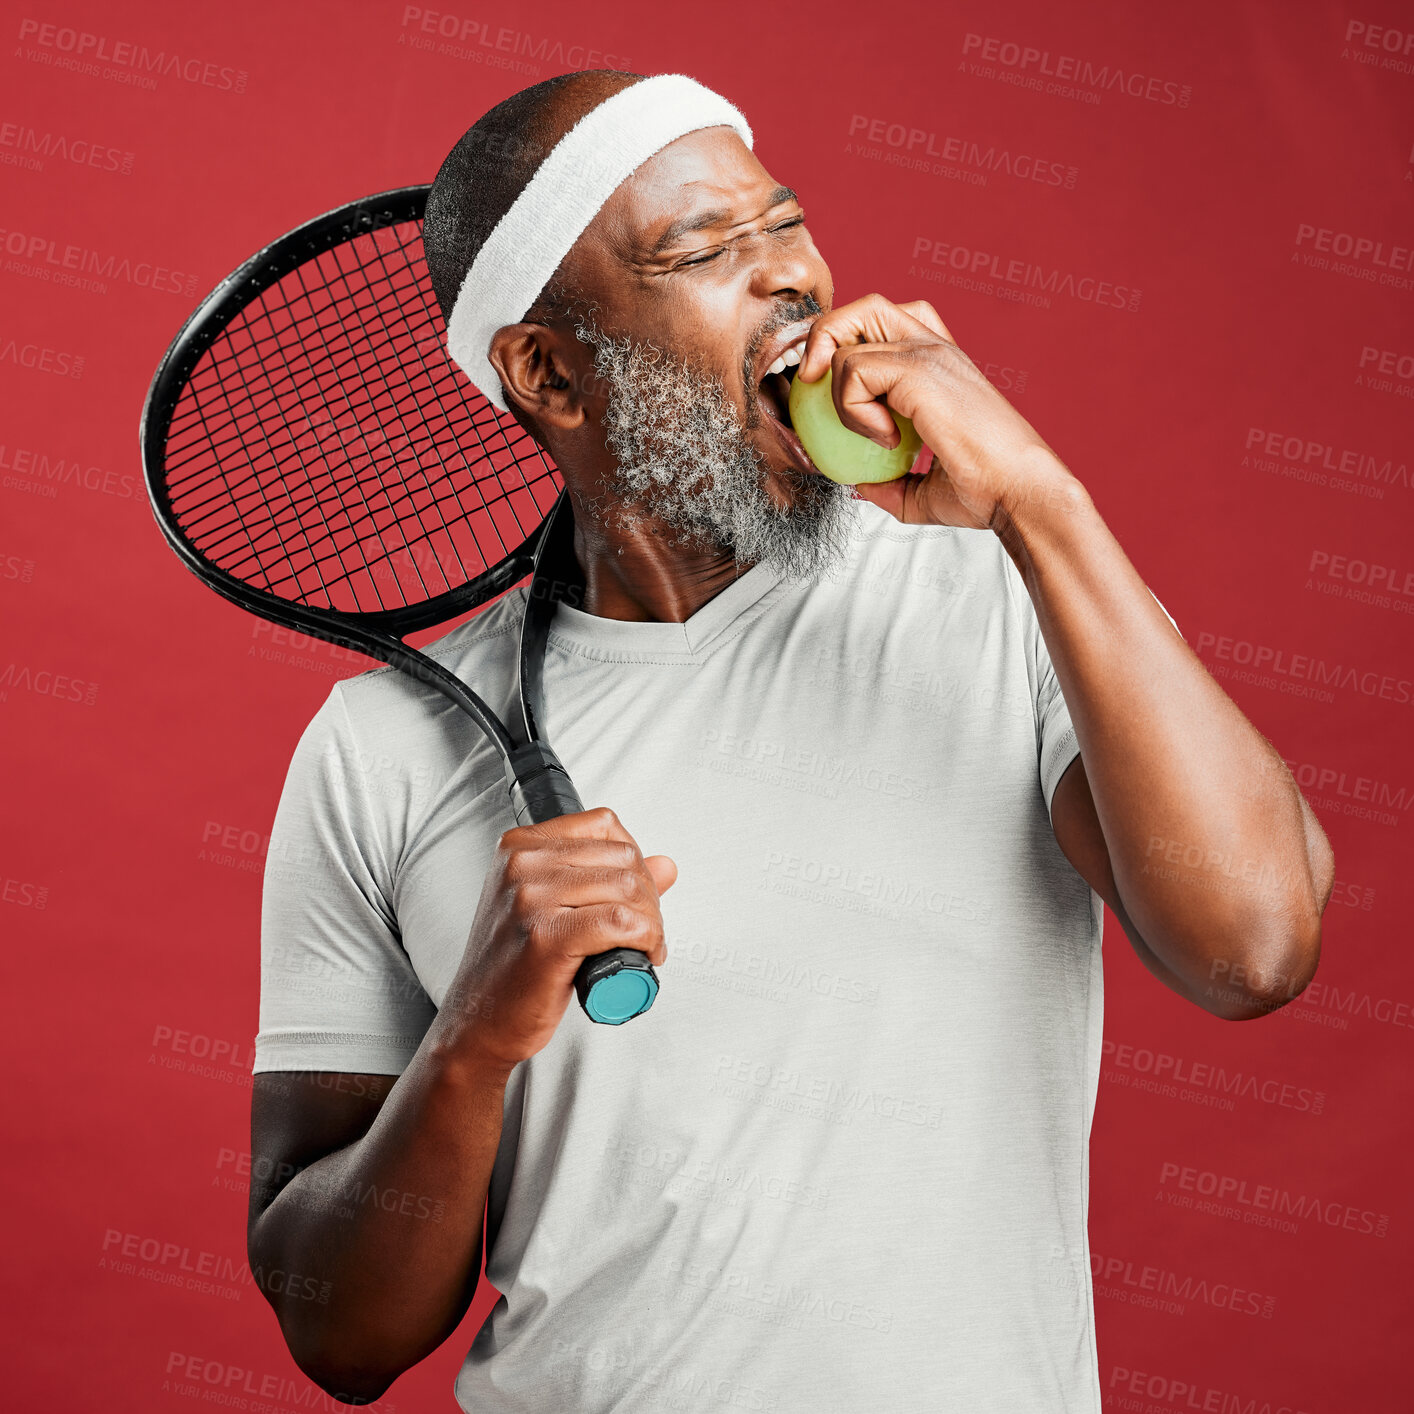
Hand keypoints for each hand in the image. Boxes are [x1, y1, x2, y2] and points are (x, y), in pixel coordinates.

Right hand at [443, 808, 676, 1068]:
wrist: (477, 1022)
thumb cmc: (513, 967)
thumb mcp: (554, 908)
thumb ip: (608, 879)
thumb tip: (665, 865)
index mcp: (520, 846)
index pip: (603, 824)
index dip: (634, 859)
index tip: (636, 894)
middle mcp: (521, 864)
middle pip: (622, 857)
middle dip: (649, 897)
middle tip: (646, 930)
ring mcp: (531, 899)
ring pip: (628, 889)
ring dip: (652, 922)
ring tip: (644, 946)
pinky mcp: (547, 937)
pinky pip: (622, 923)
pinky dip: (645, 940)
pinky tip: (642, 956)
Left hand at [795, 294, 1070, 529]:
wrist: (1019, 492)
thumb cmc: (984, 492)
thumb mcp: (921, 489)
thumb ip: (887, 482)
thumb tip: (857, 485)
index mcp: (938, 363)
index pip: (883, 325)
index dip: (848, 350)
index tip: (839, 402)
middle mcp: (934, 347)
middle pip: (862, 307)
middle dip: (824, 341)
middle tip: (817, 392)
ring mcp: (928, 352)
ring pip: (846, 339)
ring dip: (839, 394)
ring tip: (874, 435)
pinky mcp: (920, 369)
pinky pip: (854, 372)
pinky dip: (853, 410)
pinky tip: (885, 438)